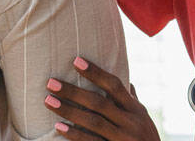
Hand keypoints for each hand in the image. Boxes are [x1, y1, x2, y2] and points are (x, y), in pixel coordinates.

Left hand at [45, 57, 160, 140]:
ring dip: (68, 111)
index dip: (96, 73)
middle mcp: (131, 123)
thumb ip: (133, 101)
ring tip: (49, 101)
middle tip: (51, 83)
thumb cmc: (145, 140)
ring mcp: (122, 139)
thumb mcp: (144, 120)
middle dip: (74, 92)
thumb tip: (127, 82)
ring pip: (93, 122)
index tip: (76, 61)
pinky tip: (59, 128)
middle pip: (99, 103)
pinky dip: (74, 135)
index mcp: (136, 110)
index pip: (115, 86)